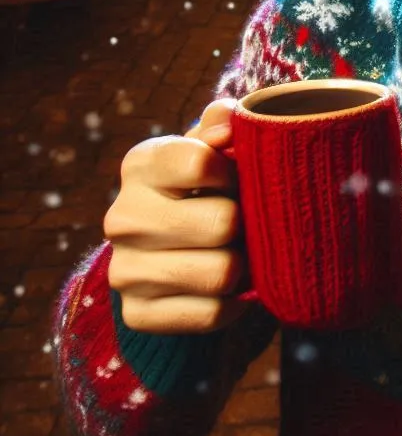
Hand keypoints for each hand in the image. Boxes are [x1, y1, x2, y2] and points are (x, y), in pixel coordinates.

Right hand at [104, 98, 248, 332]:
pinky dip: (234, 303)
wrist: (167, 252)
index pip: (203, 163)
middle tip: (242, 223)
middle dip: (245, 225)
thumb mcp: (209, 148)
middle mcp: (122, 217)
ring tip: (236, 252)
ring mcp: (124, 270)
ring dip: (243, 265)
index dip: (234, 173)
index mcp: (140, 164)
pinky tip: (228, 288)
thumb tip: (230, 120)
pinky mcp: (137, 314)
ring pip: (223, 272)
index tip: (234, 179)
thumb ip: (222, 124)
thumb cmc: (202, 187)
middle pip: (223, 223)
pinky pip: (214, 313)